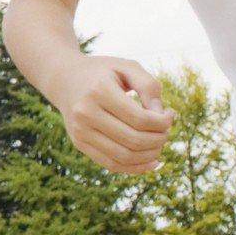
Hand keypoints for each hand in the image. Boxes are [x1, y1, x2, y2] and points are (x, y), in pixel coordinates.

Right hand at [51, 56, 173, 174]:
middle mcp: (85, 113)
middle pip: (133, 140)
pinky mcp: (79, 143)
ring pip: (124, 156)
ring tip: (159, 142)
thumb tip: (161, 116)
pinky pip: (111, 164)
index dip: (163, 122)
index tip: (170, 113)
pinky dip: (135, 167)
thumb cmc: (103, 72)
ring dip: (150, 155)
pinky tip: (152, 161)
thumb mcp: (127, 67)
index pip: (140, 119)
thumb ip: (149, 86)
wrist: (65, 79)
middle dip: (159, 139)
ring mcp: (80, 131)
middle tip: (166, 129)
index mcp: (98, 91)